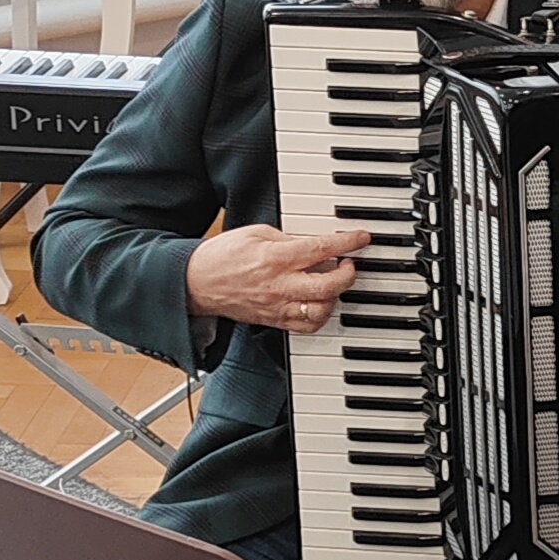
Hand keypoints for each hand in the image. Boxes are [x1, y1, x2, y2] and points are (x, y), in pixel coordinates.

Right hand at [185, 221, 372, 333]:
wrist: (196, 283)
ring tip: (336, 283)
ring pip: (321, 312)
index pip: (321, 250)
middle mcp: (279, 286)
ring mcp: (277, 307)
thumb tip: (316, 243)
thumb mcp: (257, 233)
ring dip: (336, 297)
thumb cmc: (222, 256)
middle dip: (348, 274)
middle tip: (350, 263)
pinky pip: (307, 326)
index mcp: (275, 258)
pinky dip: (321, 316)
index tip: (361, 238)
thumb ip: (289, 238)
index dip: (347, 243)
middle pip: (328, 286)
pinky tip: (322, 302)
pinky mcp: (274, 321)